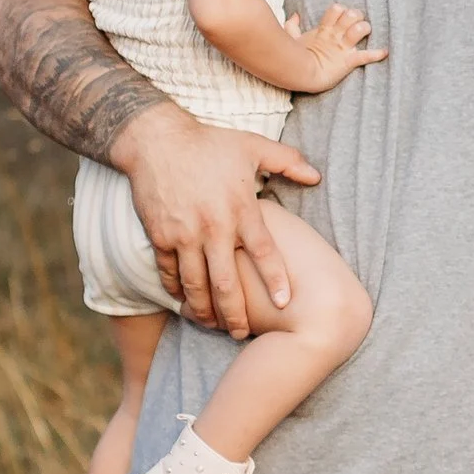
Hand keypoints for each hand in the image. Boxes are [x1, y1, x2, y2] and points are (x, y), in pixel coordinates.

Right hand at [114, 101, 321, 335]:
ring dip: (204, 310)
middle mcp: (214, 226)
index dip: (276, 279)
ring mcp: (185, 234)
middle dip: (236, 314)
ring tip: (212, 325)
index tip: (286, 303)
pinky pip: (169, 272)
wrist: (156, 139)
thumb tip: (317, 176)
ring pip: (196, 284)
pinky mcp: (160, 235)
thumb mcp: (252, 145)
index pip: (264, 251)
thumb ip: (287, 161)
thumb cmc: (209, 143)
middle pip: (227, 282)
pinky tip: (183, 302)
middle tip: (244, 334)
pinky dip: (175, 290)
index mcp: (241, 207)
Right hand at [288, 1, 387, 94]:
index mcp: (324, 30)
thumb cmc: (295, 58)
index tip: (345, 15)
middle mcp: (335, 36)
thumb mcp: (293, 39)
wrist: (299, 74)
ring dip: (365, 29)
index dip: (343, 10)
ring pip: (360, 30)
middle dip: (357, 16)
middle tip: (358, 22)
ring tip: (366, 31)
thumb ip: (292, 26)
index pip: (336, 9)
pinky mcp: (348, 61)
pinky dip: (377, 54)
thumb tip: (295, 16)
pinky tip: (385, 52)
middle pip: (351, 15)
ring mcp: (342, 48)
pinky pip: (366, 56)